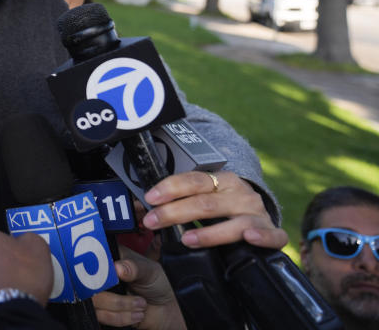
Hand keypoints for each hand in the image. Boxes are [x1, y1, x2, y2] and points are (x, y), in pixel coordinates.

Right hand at [93, 246, 185, 328]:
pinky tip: (137, 315)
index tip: (116, 276)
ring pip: (95, 302)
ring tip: (141, 305)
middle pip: (89, 283)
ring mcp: (100, 293)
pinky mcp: (102, 311)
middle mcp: (101, 274)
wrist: (164, 310)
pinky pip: (101, 316)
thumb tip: (118, 268)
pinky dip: (121, 318)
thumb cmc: (157, 284)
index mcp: (111, 257)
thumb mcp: (150, 271)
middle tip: (139, 298)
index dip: (99, 268)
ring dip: (122, 307)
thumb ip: (134, 267)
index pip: (93, 257)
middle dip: (115, 296)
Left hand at [141, 171, 286, 248]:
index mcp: (222, 180)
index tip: (150, 198)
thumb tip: (148, 207)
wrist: (260, 213)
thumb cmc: (225, 206)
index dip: (170, 188)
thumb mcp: (206, 195)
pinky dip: (263, 237)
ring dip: (209, 232)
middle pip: (206, 203)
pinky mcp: (272, 231)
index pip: (194, 180)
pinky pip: (273, 235)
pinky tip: (250, 238)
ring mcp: (257, 213)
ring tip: (187, 239)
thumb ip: (184, 200)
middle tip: (153, 222)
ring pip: (234, 222)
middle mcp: (240, 194)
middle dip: (175, 212)